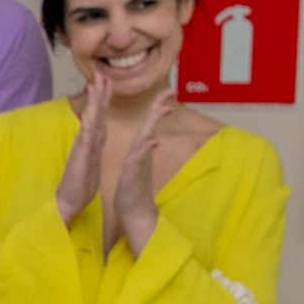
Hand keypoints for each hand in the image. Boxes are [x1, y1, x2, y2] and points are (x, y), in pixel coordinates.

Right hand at [57, 75, 108, 225]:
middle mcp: (86, 141)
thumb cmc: (80, 184)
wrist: (69, 201)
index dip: (102, 98)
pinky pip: (87, 138)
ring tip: (94, 85)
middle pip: (94, 113)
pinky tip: (91, 114)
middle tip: (100, 73)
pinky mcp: (81, 157)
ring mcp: (82, 147)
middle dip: (97, 93)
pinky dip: (90, 124)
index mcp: (91, 142)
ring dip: (92, 102)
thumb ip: (92, 147)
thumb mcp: (91, 162)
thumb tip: (94, 136)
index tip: (106, 81)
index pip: (98, 116)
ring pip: (90, 120)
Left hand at [111, 88, 176, 253]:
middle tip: (170, 91)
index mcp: (140, 150)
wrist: (134, 211)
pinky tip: (151, 141)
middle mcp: (142, 154)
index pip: (147, 124)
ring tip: (162, 109)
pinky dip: (144, 150)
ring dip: (153, 125)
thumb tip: (151, 139)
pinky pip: (139, 161)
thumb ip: (143, 150)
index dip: (154, 108)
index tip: (164, 92)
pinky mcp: (134, 175)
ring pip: (146, 140)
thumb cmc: (133, 188)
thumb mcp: (136, 165)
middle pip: (150, 127)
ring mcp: (139, 164)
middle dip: (159, 108)